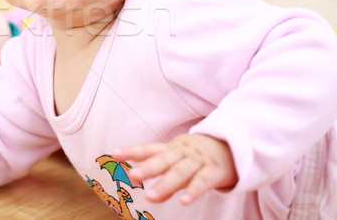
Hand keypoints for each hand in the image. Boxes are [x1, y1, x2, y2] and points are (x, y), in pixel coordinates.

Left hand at [112, 133, 237, 204]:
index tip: (114, 153)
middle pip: (164, 160)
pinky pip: (203, 181)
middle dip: (148, 168)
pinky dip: (193, 191)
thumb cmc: (198, 157)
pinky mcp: (215, 171)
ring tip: (151, 197)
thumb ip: (164, 179)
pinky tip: (184, 201)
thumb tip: (149, 196)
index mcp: (172, 148)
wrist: (233, 146)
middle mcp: (183, 152)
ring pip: (181, 172)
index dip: (132, 150)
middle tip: (133, 176)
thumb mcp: (179, 163)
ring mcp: (199, 161)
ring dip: (165, 184)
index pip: (149, 148)